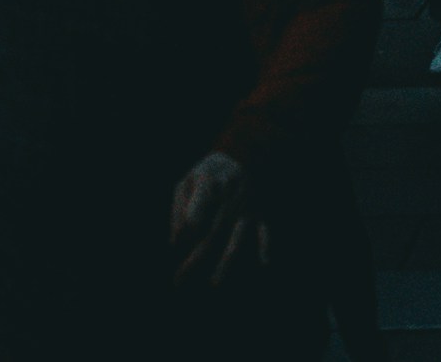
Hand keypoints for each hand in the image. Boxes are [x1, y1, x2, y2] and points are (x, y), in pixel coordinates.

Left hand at [169, 150, 254, 287]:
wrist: (242, 155)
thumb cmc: (207, 174)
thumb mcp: (188, 181)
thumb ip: (178, 209)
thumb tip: (174, 242)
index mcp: (209, 181)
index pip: (200, 204)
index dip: (191, 220)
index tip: (179, 241)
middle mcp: (228, 196)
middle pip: (211, 233)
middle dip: (195, 259)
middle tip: (178, 280)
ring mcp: (246, 206)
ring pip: (235, 239)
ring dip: (225, 263)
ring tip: (213, 284)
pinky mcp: (260, 213)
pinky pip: (264, 231)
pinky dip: (266, 245)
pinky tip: (265, 263)